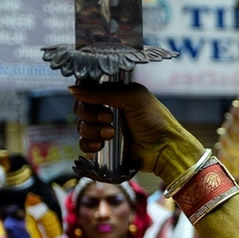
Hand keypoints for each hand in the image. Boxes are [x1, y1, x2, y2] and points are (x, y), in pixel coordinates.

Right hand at [70, 82, 204, 184]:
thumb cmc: (155, 119)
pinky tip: (101, 145)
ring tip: (112, 134)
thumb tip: (73, 89)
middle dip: (90, 114)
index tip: (93, 100)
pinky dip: (89, 144)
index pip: (87, 91)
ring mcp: (106, 130)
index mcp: (115, 95)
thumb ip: (102, 92)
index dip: (85, 95)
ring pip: (82, 127)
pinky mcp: (106, 148)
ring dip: (93, 130)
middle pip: (81, 109)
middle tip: (109, 118)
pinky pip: (85, 145)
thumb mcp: (132, 98)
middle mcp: (108, 111)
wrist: (166, 148)